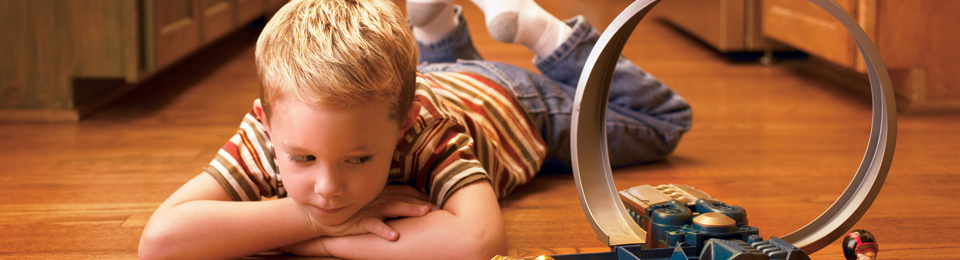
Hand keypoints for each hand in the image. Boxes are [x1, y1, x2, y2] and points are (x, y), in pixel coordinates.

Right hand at [283, 185, 436, 255]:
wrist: (320, 216)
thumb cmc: (347, 210)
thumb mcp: (367, 202)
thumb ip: (384, 200)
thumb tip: (404, 203)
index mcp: (381, 194)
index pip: (405, 191)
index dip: (421, 194)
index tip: (438, 198)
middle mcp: (378, 199)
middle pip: (404, 197)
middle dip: (422, 201)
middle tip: (440, 205)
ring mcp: (369, 209)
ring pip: (393, 207)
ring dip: (410, 209)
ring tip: (425, 212)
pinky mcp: (360, 222)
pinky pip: (374, 226)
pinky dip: (384, 230)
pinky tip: (395, 235)